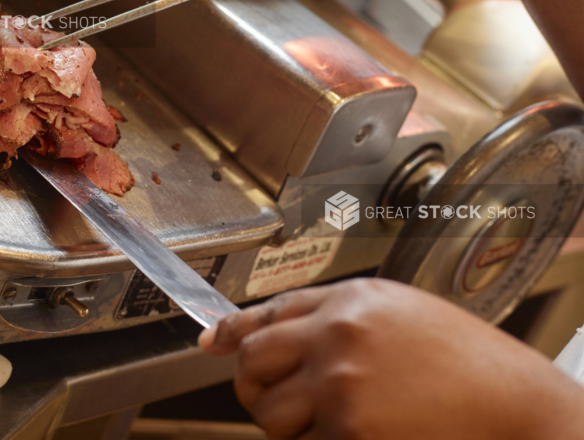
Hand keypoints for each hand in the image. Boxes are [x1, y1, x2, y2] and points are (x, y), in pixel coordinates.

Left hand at [199, 278, 583, 439]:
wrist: (516, 405)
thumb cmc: (467, 362)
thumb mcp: (400, 313)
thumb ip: (338, 316)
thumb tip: (279, 329)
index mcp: (349, 302)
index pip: (268, 312)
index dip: (232, 330)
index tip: (211, 343)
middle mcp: (336, 337)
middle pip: (254, 363)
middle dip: (256, 387)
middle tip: (278, 400)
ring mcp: (341, 386)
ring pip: (270, 414)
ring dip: (287, 426)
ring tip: (329, 423)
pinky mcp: (351, 432)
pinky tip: (355, 436)